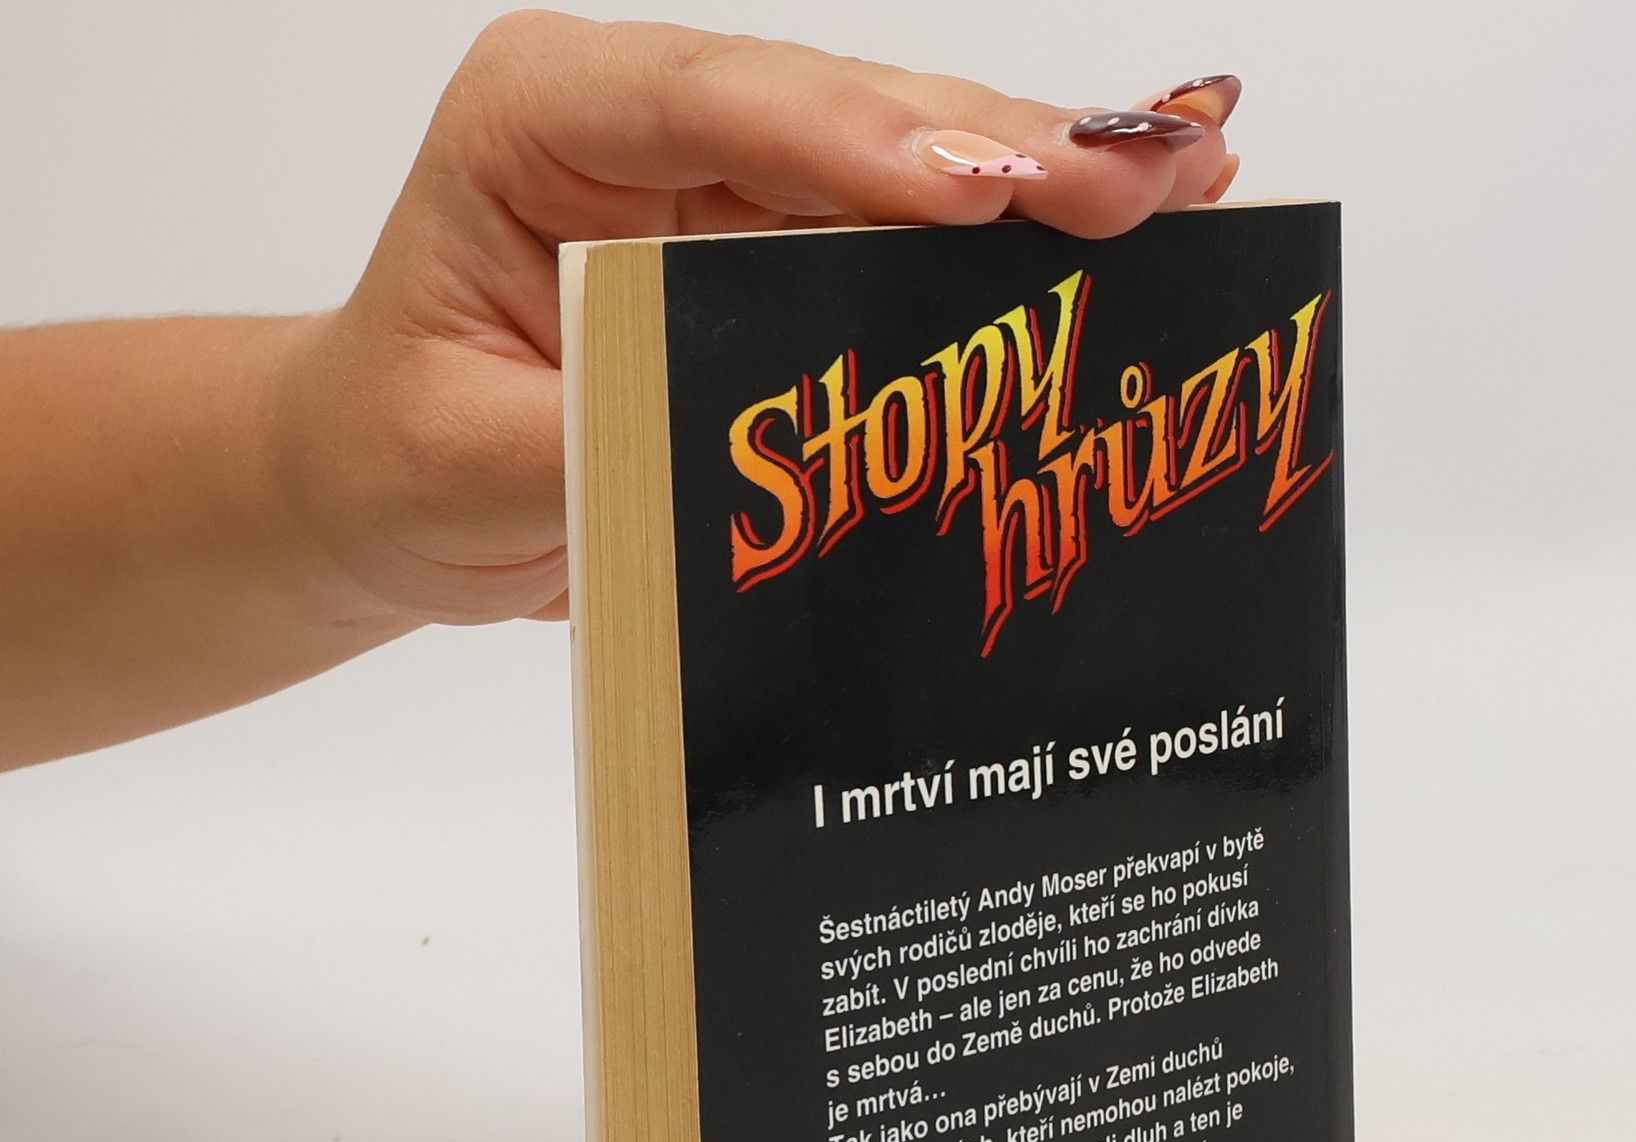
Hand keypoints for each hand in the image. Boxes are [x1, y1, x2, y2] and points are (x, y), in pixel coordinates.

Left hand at [282, 14, 1239, 629]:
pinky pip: (912, 239)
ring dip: (1047, 177)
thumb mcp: (466, 462)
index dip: (865, 142)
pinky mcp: (781, 248)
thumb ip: (606, 441)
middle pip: (848, 112)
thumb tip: (760, 446)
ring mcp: (729, 180)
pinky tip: (1126, 221)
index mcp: (542, 118)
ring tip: (1188, 180)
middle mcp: (648, 122)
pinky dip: (1018, 244)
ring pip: (908, 160)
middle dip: (1007, 147)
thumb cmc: (399, 450)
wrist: (390, 485)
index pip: (716, 105)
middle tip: (1151, 177)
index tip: (990, 191)